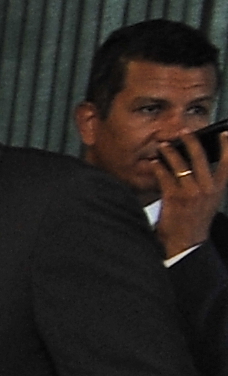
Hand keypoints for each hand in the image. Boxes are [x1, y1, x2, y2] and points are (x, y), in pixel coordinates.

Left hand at [161, 132, 220, 259]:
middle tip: (184, 131)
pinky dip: (158, 167)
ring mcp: (190, 192)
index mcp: (218, 188)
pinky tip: (154, 163)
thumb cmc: (195, 221)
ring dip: (170, 152)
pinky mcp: (173, 197)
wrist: (185, 243)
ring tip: (163, 145)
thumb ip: (208, 183)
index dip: (227, 146)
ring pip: (180, 164)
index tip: (224, 132)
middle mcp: (206, 188)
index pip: (227, 162)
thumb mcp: (209, 200)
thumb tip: (197, 163)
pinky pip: (164, 175)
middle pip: (200, 156)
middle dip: (191, 141)